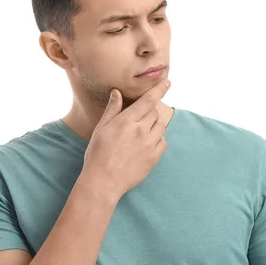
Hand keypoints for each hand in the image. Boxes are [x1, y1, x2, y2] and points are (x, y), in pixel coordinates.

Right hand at [81, 78, 171, 198]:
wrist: (103, 181)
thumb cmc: (98, 154)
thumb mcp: (101, 128)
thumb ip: (112, 110)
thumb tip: (117, 93)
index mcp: (127, 121)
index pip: (148, 100)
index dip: (159, 90)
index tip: (167, 82)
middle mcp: (141, 131)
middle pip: (155, 113)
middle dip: (150, 112)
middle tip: (139, 119)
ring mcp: (149, 145)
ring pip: (161, 126)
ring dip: (155, 124)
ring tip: (142, 132)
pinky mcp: (154, 158)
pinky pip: (163, 142)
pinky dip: (158, 139)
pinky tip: (147, 143)